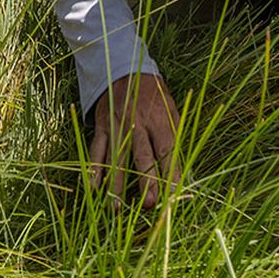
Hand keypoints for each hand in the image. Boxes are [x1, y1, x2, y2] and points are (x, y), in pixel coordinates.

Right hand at [89, 73, 181, 209]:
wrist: (124, 68)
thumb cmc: (154, 94)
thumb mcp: (171, 109)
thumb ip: (174, 137)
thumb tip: (184, 170)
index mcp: (160, 120)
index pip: (167, 151)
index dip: (171, 173)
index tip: (175, 195)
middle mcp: (138, 124)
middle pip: (143, 158)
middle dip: (146, 183)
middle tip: (148, 205)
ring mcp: (118, 125)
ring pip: (116, 159)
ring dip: (116, 185)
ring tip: (117, 209)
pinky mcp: (102, 126)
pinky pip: (96, 151)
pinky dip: (94, 170)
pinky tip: (94, 188)